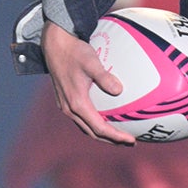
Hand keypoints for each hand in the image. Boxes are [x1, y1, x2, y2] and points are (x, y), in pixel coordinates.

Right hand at [41, 19, 135, 143]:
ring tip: (119, 135)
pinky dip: (95, 124)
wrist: (55, 46)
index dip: (116, 136)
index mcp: (77, 103)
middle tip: (130, 142)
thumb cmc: (75, 52)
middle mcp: (70, 109)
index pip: (99, 128)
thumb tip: (119, 90)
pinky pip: (82, 119)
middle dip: (112, 140)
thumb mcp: (91, 62)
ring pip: (86, 128)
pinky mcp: (65, 101)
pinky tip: (106, 119)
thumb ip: (104, 77)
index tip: (131, 140)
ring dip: (103, 134)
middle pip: (93, 133)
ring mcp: (66, 106)